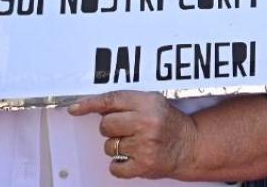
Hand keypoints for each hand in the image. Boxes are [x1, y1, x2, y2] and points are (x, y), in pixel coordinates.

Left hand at [69, 91, 197, 179]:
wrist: (190, 145)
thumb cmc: (170, 123)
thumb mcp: (153, 103)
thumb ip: (128, 102)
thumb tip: (96, 107)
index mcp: (148, 103)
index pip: (112, 100)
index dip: (90, 104)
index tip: (75, 108)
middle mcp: (146, 123)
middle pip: (106, 124)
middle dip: (111, 128)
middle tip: (126, 129)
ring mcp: (144, 145)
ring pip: (108, 146)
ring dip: (117, 146)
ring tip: (135, 143)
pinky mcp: (143, 165)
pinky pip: (114, 166)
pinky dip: (119, 164)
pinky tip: (132, 157)